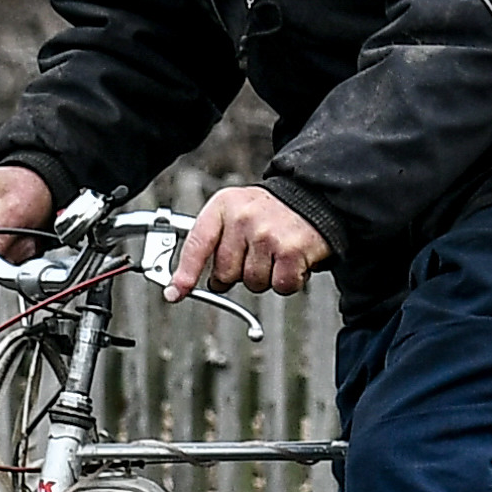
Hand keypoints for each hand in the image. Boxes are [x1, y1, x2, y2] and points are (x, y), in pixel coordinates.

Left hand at [171, 183, 327, 299]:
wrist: (315, 198)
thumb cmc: (271, 212)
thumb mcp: (235, 212)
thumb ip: (211, 241)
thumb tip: (186, 282)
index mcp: (224, 206)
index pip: (197, 244)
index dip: (185, 274)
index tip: (175, 293)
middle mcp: (243, 217)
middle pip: (225, 274)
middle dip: (238, 274)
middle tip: (254, 257)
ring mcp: (267, 234)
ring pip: (253, 283)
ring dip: (265, 277)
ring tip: (275, 253)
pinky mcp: (291, 250)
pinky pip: (279, 286)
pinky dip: (287, 281)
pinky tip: (291, 262)